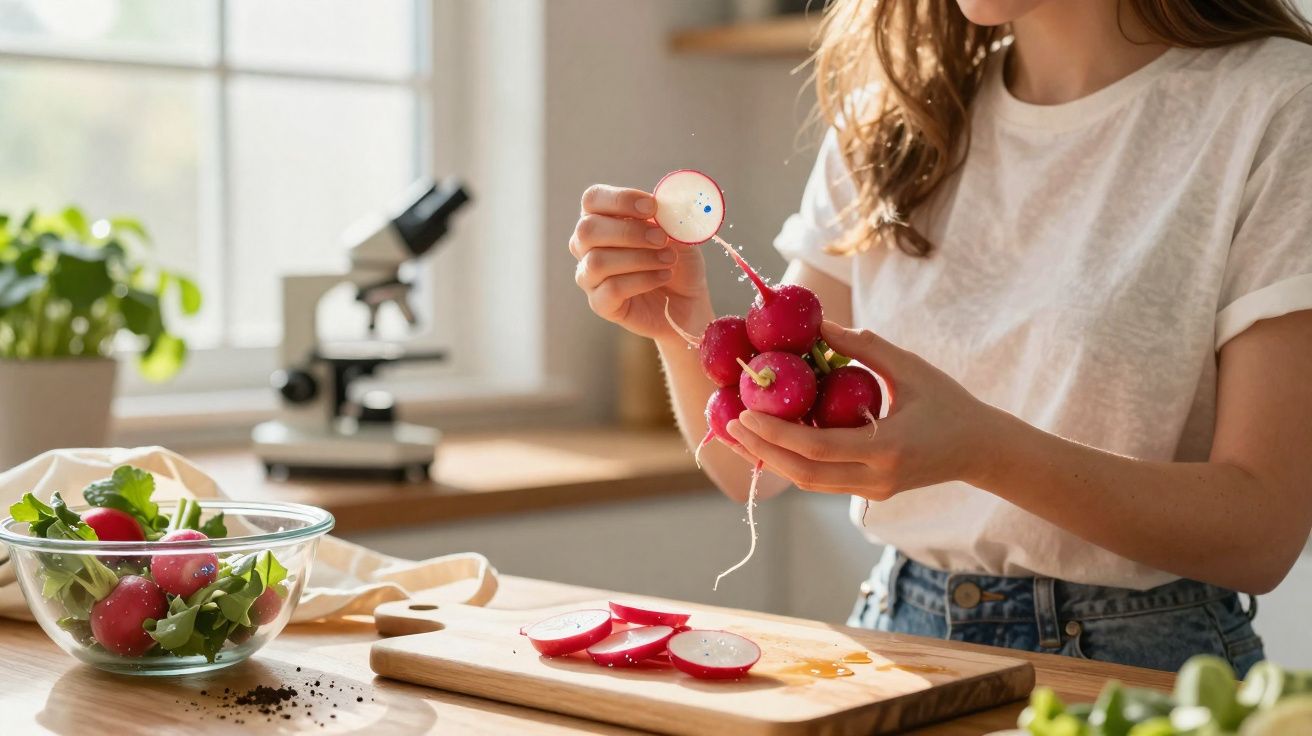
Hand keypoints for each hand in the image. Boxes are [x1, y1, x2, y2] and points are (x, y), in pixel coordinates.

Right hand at [569, 184, 713, 343]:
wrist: (686, 302)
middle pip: (587, 230)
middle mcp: (586, 246)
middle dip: (628, 231)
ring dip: (639, 258)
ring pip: (598, 261)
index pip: (592, 199)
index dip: (620, 199)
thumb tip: (663, 208)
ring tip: (669, 259)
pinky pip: (611, 289)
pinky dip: (642, 280)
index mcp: (601, 219)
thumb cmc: (676, 261)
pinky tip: (663, 276)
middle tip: (661, 238)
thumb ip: (667, 218)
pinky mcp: (600, 304)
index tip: (652, 207)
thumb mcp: (678, 233)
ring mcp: (589, 276)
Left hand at [726, 321, 1009, 499]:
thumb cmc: (949, 402)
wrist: (981, 449)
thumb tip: (819, 324)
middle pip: (805, 474)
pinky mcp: (870, 492)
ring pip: (810, 482)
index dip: (776, 432)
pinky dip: (795, 461)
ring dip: (774, 460)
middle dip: (763, 451)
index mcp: (888, 449)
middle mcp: (877, 478)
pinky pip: (823, 479)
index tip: (745, 412)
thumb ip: (864, 347)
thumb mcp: (910, 367)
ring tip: (743, 435)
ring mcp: (873, 491)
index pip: (818, 447)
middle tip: (731, 425)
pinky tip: (774, 440)